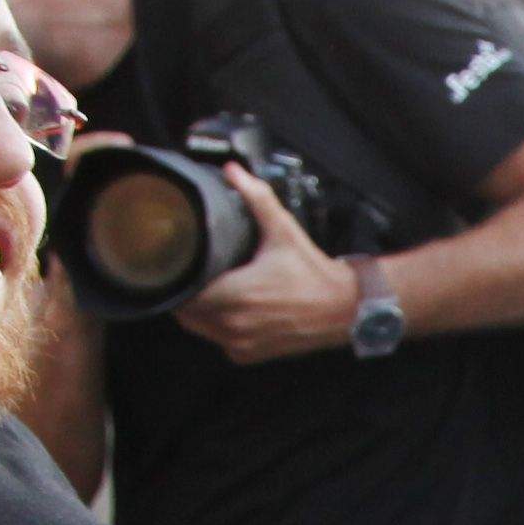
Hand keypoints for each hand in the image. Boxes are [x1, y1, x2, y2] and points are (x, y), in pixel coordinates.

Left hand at [169, 167, 350, 364]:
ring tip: (208, 291)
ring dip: (200, 314)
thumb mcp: (282, 230)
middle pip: (186, 314)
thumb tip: (233, 170)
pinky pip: (219, 342)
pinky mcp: (250, 354)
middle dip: (187, 295)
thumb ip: (256, 198)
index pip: (184, 293)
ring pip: (200, 330)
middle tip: (194, 275)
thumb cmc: (312, 272)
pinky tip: (230, 311)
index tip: (181, 265)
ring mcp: (241, 342)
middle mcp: (234, 324)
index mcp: (235, 294)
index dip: (179, 278)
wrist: (343, 308)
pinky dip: (219, 329)